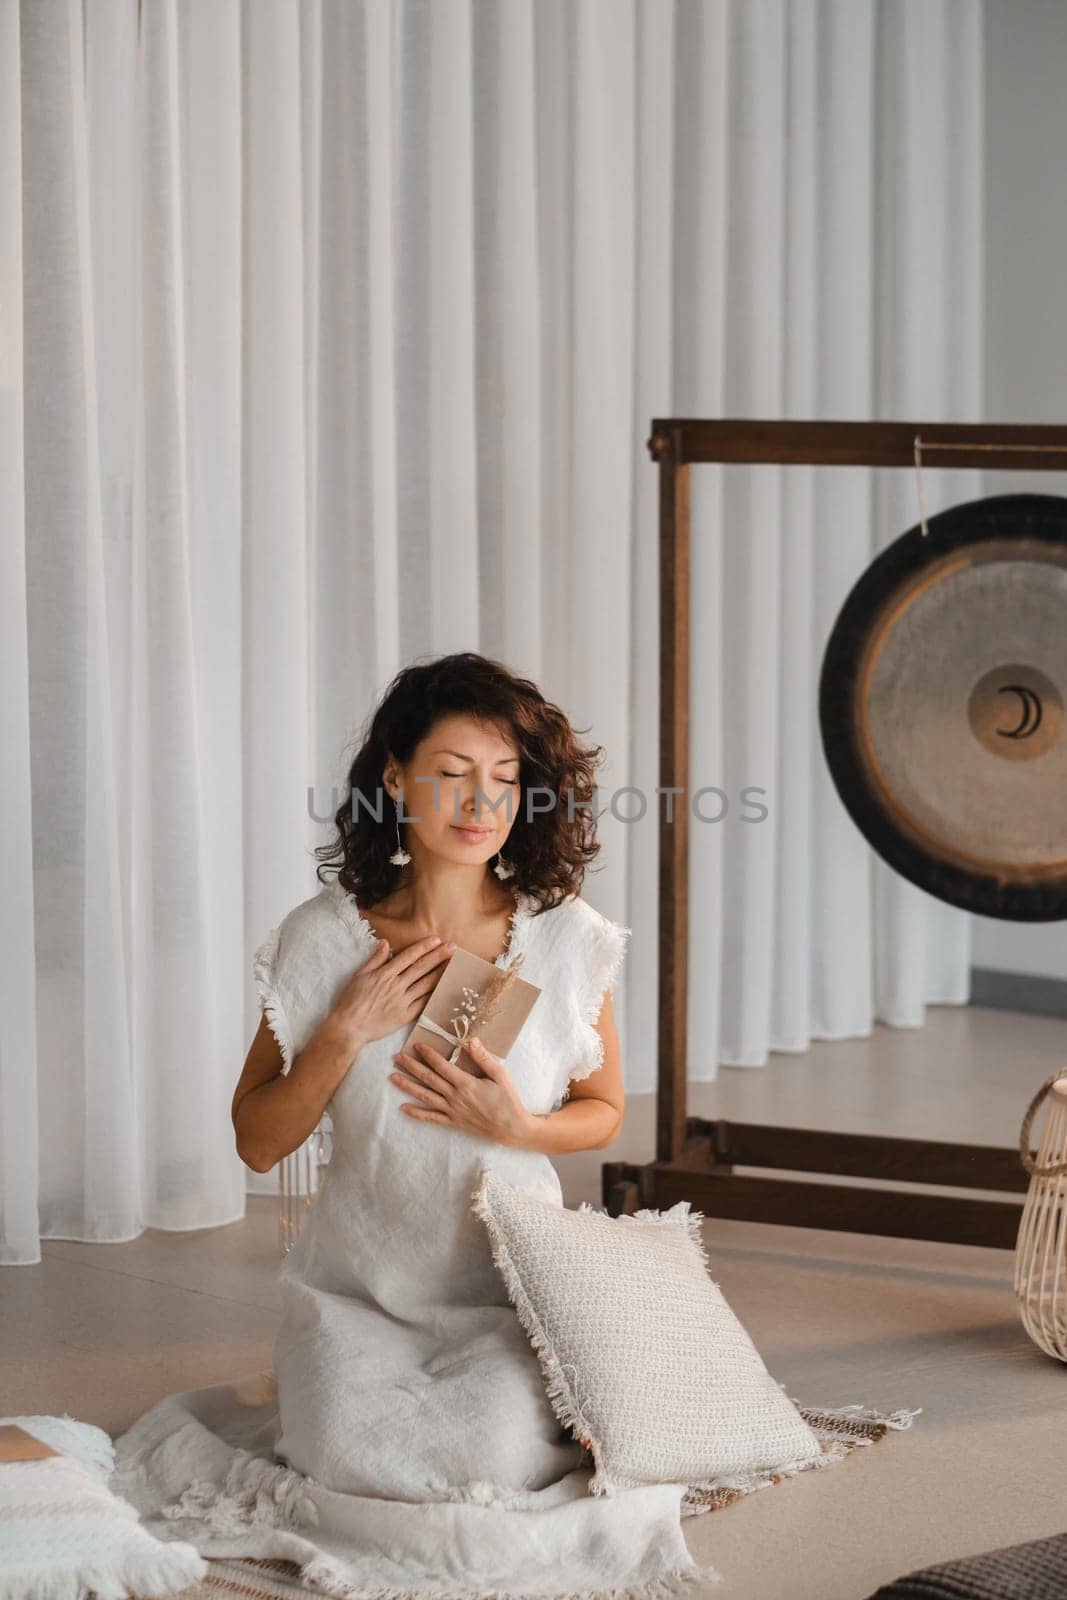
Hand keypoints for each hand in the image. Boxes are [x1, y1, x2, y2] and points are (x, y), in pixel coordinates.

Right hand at [332, 934, 454, 1050]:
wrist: (349, 1027)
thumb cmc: (350, 1001)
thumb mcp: (359, 975)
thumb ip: (375, 959)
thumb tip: (386, 943)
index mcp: (384, 974)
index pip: (408, 956)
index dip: (424, 947)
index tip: (436, 940)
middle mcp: (396, 986)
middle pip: (421, 968)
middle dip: (438, 956)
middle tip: (453, 947)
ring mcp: (402, 1001)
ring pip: (425, 984)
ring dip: (440, 973)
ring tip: (453, 964)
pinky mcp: (405, 1016)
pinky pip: (423, 1003)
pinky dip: (434, 994)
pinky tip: (443, 987)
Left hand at [388, 1035, 534, 1147]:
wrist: (511, 1128)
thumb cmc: (508, 1100)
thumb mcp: (500, 1075)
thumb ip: (484, 1058)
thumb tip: (471, 1041)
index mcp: (466, 1084)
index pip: (442, 1066)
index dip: (428, 1055)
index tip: (417, 1046)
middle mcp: (455, 1097)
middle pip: (429, 1079)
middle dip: (412, 1067)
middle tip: (397, 1057)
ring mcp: (452, 1111)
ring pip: (425, 1097)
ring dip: (408, 1086)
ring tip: (393, 1077)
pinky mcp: (453, 1122)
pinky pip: (431, 1118)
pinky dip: (416, 1113)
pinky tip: (403, 1108)